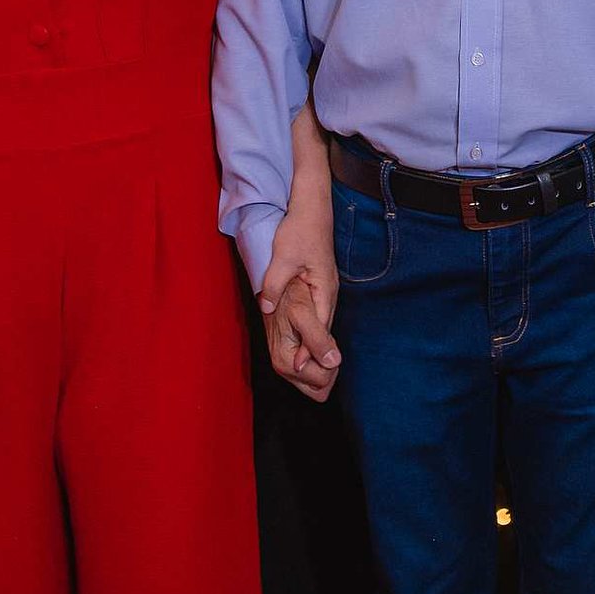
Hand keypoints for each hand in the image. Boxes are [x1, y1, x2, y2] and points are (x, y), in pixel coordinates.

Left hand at [259, 215, 340, 402]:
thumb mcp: (283, 257)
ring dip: (313, 348)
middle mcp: (328, 296)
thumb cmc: (299, 231)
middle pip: (324, 334)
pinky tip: (301, 345)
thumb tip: (266, 307)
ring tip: (302, 373)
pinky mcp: (319, 291)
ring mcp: (326, 294)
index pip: (320, 327)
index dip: (311, 349)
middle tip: (304, 381)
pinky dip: (311, 335)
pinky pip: (316, 319)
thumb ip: (274, 283)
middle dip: (315, 357)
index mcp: (324, 290)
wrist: (312, 212)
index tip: (300, 367)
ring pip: (321, 328)